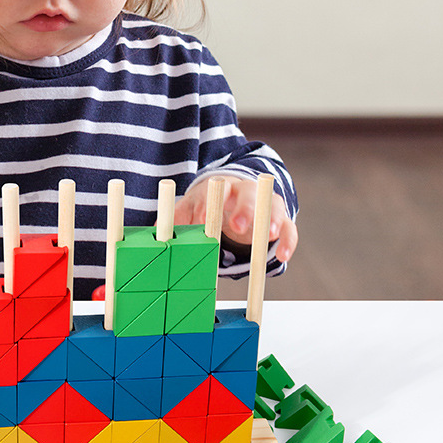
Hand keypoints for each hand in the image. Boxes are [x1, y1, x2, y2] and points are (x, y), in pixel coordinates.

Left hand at [173, 176, 297, 262]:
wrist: (237, 196)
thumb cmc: (210, 205)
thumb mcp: (192, 208)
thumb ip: (176, 218)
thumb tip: (152, 232)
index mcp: (221, 187)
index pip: (215, 190)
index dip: (209, 205)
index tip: (202, 220)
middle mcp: (245, 192)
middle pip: (247, 194)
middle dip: (242, 208)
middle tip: (236, 225)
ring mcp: (266, 205)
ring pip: (272, 207)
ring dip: (270, 219)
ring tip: (269, 234)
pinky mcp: (282, 220)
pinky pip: (289, 229)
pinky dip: (287, 241)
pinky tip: (282, 255)